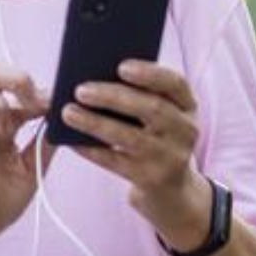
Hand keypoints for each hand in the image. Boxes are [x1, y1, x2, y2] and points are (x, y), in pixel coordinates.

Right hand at [0, 64, 52, 255]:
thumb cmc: (1, 196)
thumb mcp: (33, 166)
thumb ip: (45, 141)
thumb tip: (66, 116)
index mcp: (3, 118)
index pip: (12, 81)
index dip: (34, 87)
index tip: (54, 103)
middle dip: (10, 76)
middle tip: (29, 98)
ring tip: (7, 130)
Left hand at [60, 60, 209, 248]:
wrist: (170, 189)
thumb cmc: (155, 137)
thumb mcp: (161, 116)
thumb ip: (140, 94)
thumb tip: (93, 75)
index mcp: (187, 106)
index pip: (175, 83)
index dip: (150, 74)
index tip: (121, 66)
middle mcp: (185, 131)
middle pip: (152, 108)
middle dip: (113, 97)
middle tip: (81, 90)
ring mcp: (170, 157)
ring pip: (130, 137)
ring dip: (96, 123)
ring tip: (68, 112)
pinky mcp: (151, 179)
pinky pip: (115, 162)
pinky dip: (91, 149)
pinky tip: (71, 140)